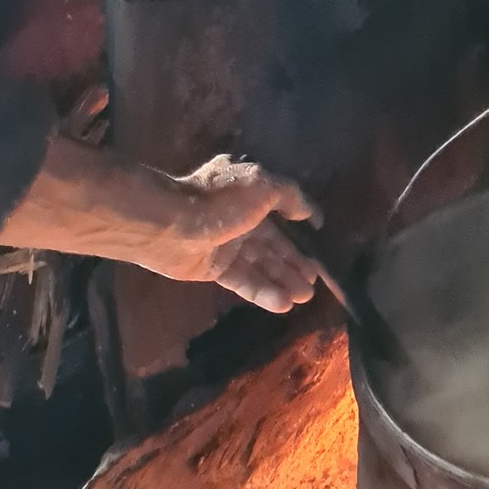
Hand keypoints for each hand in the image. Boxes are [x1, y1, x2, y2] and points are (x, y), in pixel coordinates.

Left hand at [152, 156, 321, 311]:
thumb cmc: (219, 200)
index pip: (281, 213)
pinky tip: (283, 304)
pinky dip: (263, 292)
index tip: (318, 250)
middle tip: (314, 284)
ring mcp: (225, 244)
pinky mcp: (213, 268)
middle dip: (294, 263)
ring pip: (260, 265)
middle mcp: (238, 217)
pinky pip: (243, 280)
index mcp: (249, 193)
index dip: (300, 233)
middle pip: (272, 244)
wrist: (169, 223)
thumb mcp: (262, 185)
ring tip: (305, 297)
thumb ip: (289, 196)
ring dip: (283, 280)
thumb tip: (307, 213)